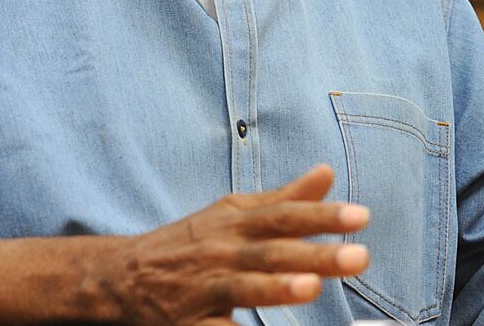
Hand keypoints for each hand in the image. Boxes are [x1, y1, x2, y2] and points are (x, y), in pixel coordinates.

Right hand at [106, 163, 370, 324]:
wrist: (122, 275)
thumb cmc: (191, 241)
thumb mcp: (233, 213)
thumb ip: (284, 198)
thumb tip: (327, 173)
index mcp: (236, 223)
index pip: (284, 215)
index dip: (322, 215)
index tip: (361, 216)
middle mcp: (222, 252)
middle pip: (272, 252)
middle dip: (316, 255)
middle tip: (360, 257)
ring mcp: (203, 287)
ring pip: (242, 288)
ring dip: (276, 288)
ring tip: (311, 289)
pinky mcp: (187, 323)